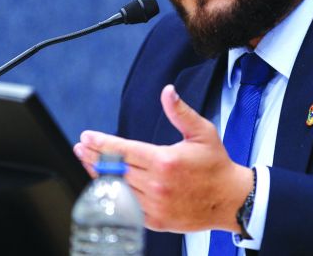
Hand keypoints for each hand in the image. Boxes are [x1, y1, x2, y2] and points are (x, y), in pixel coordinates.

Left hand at [73, 84, 252, 232]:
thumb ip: (180, 112)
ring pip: (118, 188)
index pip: (123, 150)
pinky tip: (107, 183)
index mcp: (165, 161)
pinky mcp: (156, 221)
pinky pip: (127, 207)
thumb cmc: (217, 165)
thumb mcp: (202, 132)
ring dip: (100, 174)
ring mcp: (155, 205)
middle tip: (82, 147)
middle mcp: (157, 184)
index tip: (87, 136)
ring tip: (89, 161)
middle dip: (94, 155)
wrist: (230, 199)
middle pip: (115, 168)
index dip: (102, 142)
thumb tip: (167, 91)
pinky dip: (114, 194)